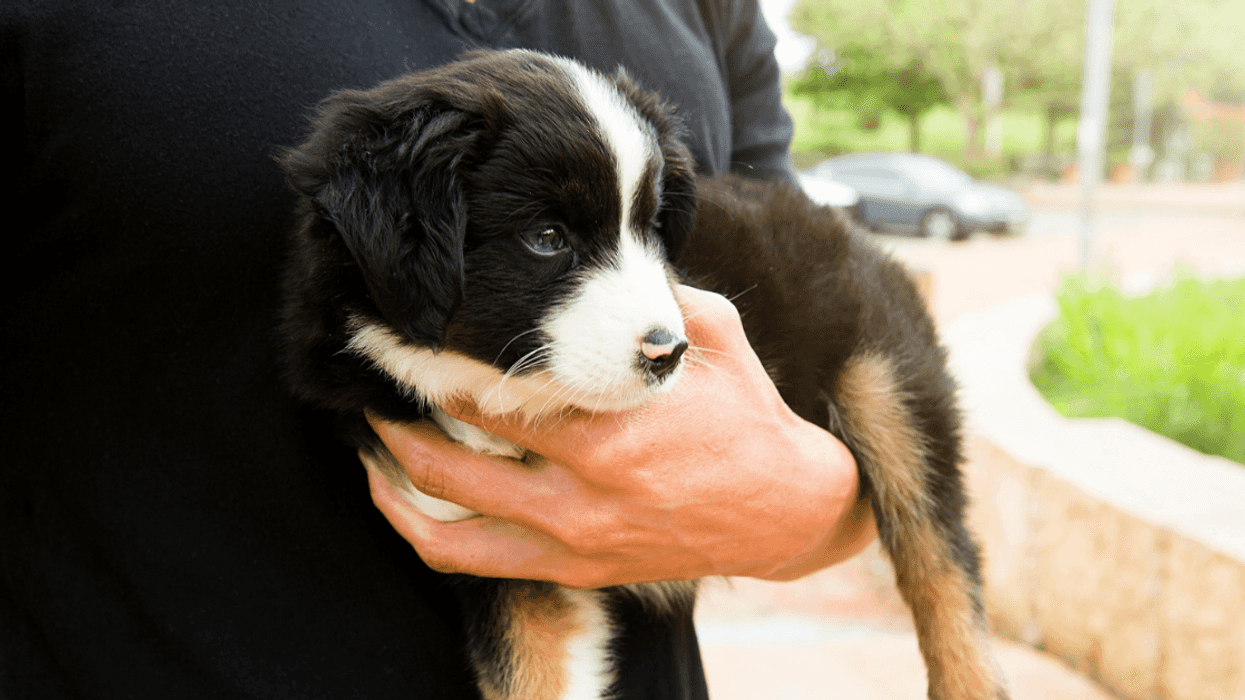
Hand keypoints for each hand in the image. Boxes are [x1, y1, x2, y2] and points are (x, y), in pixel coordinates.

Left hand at [366, 285, 875, 587]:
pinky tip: (399, 501)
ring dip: (392, 478)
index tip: (399, 327)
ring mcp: (573, 538)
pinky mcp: (575, 567)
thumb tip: (603, 253)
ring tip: (369, 438)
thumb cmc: (748, 416)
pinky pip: (471, 561)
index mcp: (612, 424)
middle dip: (392, 411)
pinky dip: (422, 533)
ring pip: (445, 520)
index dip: (431, 358)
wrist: (784, 509)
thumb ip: (653, 295)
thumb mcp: (713, 335)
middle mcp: (582, 489)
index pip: (489, 389)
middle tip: (367, 371)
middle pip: (448, 454)